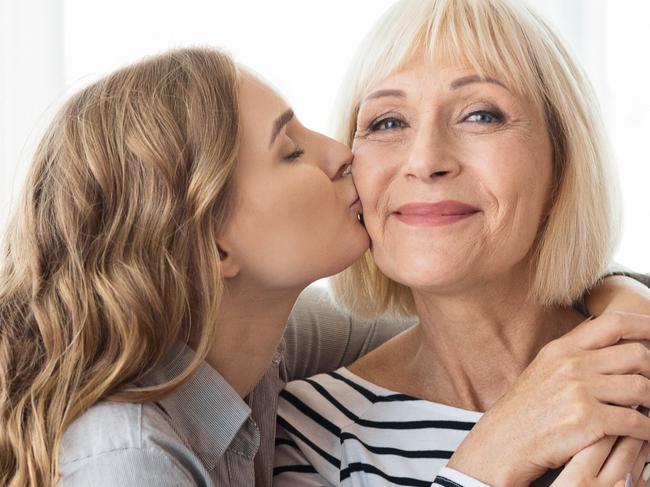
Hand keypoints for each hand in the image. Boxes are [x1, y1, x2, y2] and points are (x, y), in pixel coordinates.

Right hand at [447, 311, 649, 485]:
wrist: (504, 440)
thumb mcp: (544, 370)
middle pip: (637, 354)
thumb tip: (608, 341)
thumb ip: (574, 355)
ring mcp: (578, 390)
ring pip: (641, 387)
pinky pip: (635, 421)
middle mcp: (571, 363)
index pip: (613, 323)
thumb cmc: (526, 410)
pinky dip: (648, 430)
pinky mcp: (586, 419)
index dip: (644, 324)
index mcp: (562, 348)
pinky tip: (646, 434)